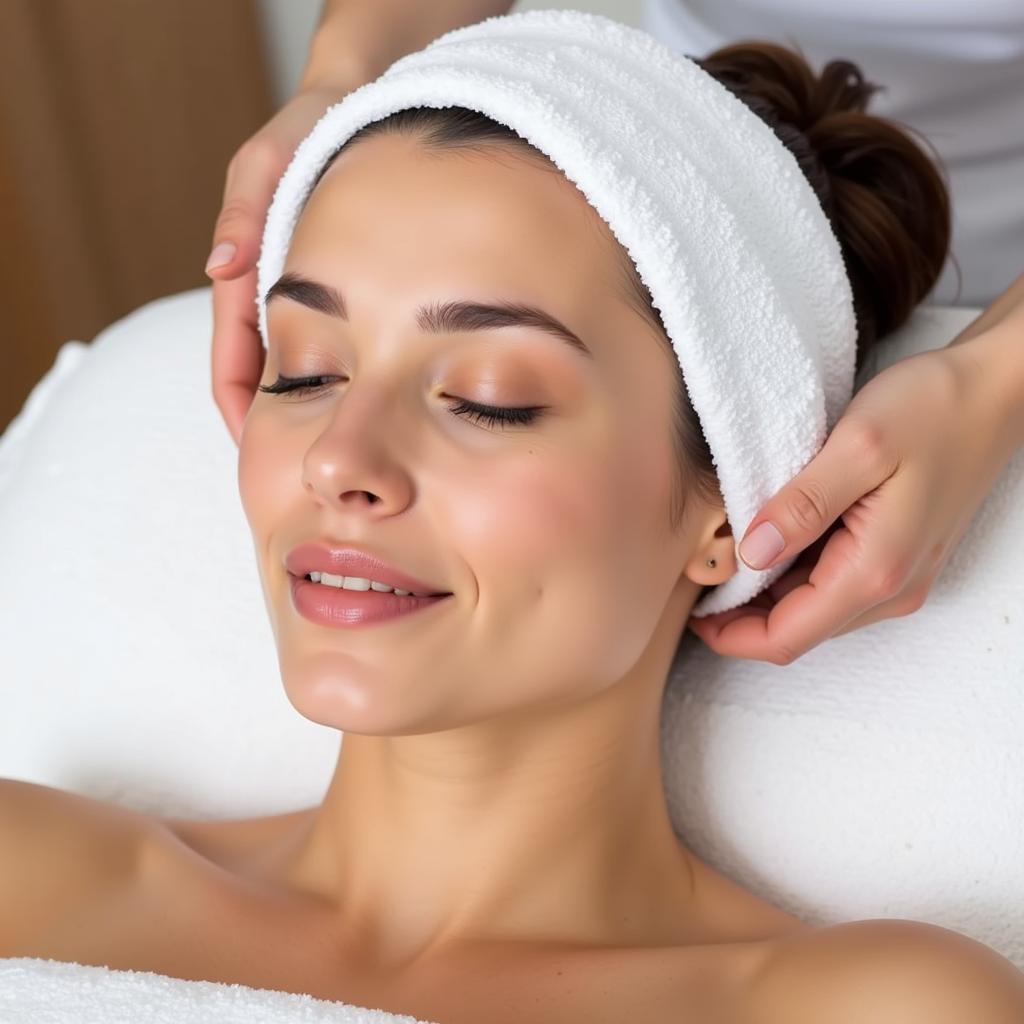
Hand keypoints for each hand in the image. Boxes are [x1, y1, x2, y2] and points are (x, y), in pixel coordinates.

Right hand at [206, 84, 360, 445]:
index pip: (233, 361)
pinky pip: (330, 348)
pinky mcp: (334, 292)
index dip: (242, 408)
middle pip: (264, 379)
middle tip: (301, 469)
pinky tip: (365, 404)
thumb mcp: (271, 159)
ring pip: (300, 371)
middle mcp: (270, 296)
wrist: (355, 108)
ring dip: (308, 409)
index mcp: (247, 276)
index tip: (259, 448)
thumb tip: (220, 265)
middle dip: (275, 425)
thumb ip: (246, 209)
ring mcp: (300, 298)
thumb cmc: (310, 127)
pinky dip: (338, 379)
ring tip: (335, 452)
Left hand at [686, 322, 1021, 664]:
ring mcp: (900, 578)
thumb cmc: (934, 408)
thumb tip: (751, 552)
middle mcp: (891, 590)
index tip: (690, 612)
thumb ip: (801, 505)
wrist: (997, 391)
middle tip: (699, 577)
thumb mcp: (858, 446)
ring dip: (766, 599)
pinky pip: (834, 587)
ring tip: (724, 556)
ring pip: (814, 612)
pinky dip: (794, 577)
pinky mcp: (899, 559)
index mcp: (874, 571)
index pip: (786, 637)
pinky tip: (770, 541)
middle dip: (742, 618)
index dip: (730, 635)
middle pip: (798, 632)